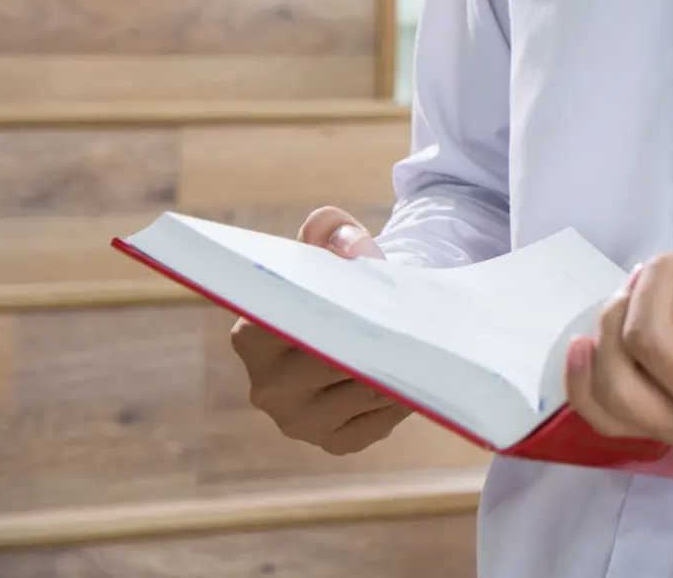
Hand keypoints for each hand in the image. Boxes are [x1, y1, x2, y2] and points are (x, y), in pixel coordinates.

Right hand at [228, 207, 412, 454]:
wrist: (357, 322)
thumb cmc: (341, 281)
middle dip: (378, 341)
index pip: (298, 327)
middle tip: (414, 322)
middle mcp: (266, 388)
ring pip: (364, 392)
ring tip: (420, 344)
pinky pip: (379, 422)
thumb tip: (351, 247)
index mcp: (252, 337)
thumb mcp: (332, 243)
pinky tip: (411, 376)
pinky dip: (402, 399)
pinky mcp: (333, 442)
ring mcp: (297, 422)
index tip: (372, 299)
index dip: (339, 312)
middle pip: (336, 364)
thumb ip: (333, 231)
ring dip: (397, 369)